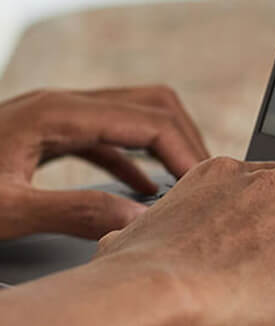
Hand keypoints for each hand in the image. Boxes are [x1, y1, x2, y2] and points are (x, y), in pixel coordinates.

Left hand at [0, 86, 209, 239]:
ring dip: (165, 145)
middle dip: (185, 141)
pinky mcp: (50, 134)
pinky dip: (136, 158)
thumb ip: (73, 213)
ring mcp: (58, 116)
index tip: (202, 187)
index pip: (149, 121)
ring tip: (184, 182)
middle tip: (204, 181)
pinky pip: (109, 137)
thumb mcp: (6, 209)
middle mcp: (64, 105)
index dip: (184, 153)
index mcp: (57, 113)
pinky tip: (143, 186)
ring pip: (135, 116)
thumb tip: (139, 220)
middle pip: (153, 105)